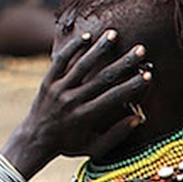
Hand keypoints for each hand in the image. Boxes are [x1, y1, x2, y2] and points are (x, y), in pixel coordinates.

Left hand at [8, 23, 153, 177]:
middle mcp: (72, 101)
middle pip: (102, 78)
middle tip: (140, 50)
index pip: (114, 98)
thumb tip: (138, 118)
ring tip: (113, 34)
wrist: (34, 139)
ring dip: (99, 48)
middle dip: (123, 63)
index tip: (147, 75)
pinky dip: (73, 48)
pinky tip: (87, 37)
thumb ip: (116, 134)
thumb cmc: (69, 145)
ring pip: (81, 64)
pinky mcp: (47, 81)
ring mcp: (58, 89)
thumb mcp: (94, 148)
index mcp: (85, 117)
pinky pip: (60, 61)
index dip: (132, 86)